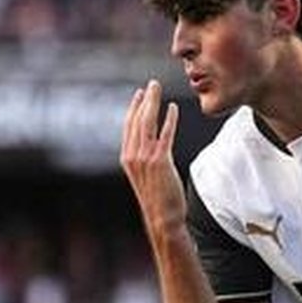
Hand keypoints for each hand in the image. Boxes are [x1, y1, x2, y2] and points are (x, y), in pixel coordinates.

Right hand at [120, 80, 184, 231]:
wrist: (162, 218)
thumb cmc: (158, 199)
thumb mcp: (145, 177)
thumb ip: (145, 160)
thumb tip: (153, 148)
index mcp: (127, 158)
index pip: (129, 126)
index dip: (134, 108)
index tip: (140, 94)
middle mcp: (133, 156)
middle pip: (137, 120)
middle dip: (144, 100)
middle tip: (151, 84)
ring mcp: (145, 158)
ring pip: (148, 123)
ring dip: (153, 103)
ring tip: (158, 89)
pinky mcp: (160, 161)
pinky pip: (165, 134)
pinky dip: (169, 120)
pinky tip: (174, 108)